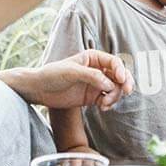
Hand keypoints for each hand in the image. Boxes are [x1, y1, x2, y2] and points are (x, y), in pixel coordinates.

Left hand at [0, 50, 133, 110]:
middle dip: (125, 83)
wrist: (38, 90)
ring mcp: (96, 84)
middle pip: (119, 75)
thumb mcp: (71, 72)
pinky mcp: (92, 97)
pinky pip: (108, 100)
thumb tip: (110, 84)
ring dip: (115, 97)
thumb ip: (92, 76)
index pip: (114, 62)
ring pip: (116, 89)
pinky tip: (102, 108)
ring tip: (104, 104)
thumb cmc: (52, 75)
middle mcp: (97, 70)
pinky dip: (109, 104)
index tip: (121, 81)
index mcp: (93, 58)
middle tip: (127, 91)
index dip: (121, 70)